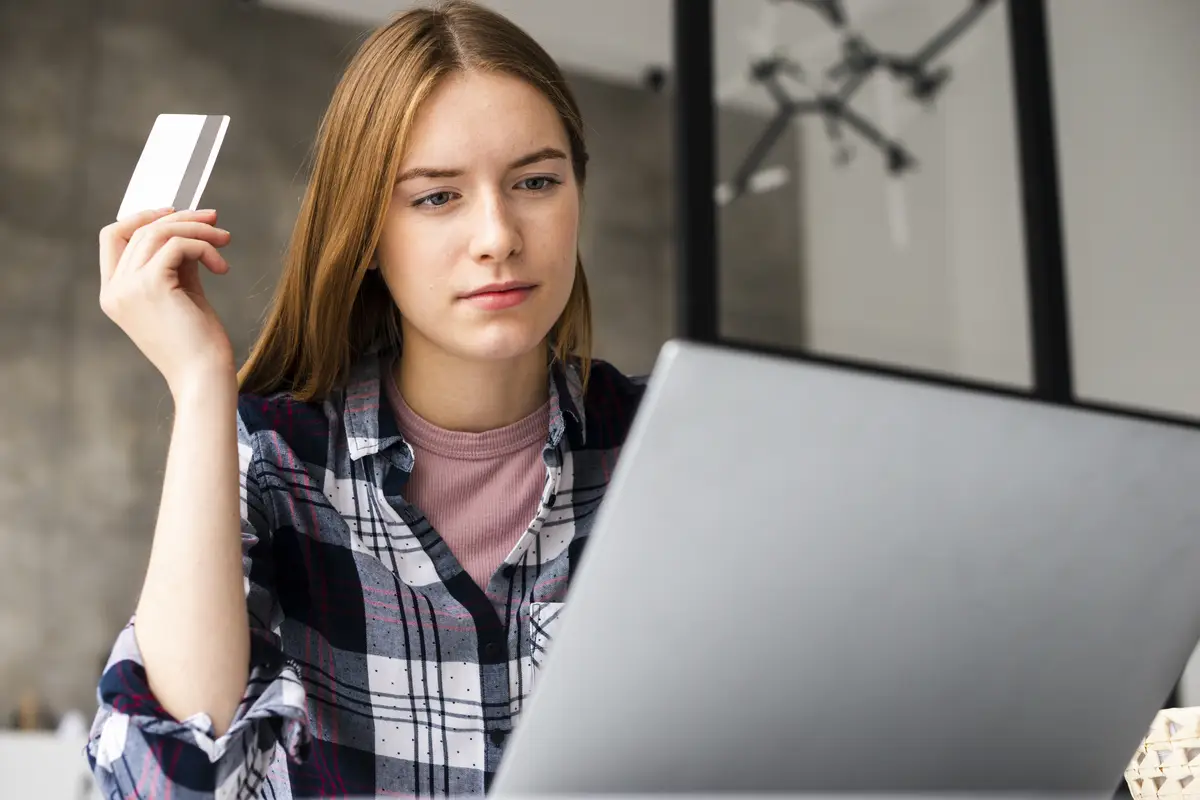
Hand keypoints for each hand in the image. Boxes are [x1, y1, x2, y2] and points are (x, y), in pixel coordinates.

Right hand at [98, 208, 236, 398]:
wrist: (204, 376)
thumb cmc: (198, 342)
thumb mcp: (183, 293)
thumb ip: (177, 261)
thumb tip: (189, 227)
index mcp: (115, 293)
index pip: (113, 237)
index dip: (142, 218)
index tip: (177, 213)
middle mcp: (114, 290)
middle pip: (138, 229)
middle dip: (180, 218)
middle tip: (215, 219)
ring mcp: (127, 288)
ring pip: (158, 232)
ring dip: (197, 230)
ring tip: (225, 240)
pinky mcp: (150, 286)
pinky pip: (177, 245)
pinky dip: (203, 246)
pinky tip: (222, 267)